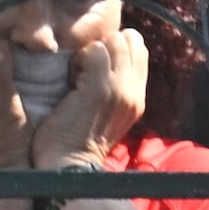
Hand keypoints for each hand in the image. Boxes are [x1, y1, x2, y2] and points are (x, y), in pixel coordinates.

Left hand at [27, 23, 149, 169]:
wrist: (70, 169)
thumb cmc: (77, 142)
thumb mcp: (106, 115)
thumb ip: (113, 89)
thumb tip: (102, 59)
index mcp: (138, 97)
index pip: (139, 49)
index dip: (116, 48)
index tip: (95, 65)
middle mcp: (135, 91)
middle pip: (131, 39)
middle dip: (106, 45)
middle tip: (86, 68)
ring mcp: (120, 89)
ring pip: (115, 41)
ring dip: (93, 50)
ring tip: (79, 73)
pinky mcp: (100, 89)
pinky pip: (95, 51)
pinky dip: (80, 58)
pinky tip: (72, 79)